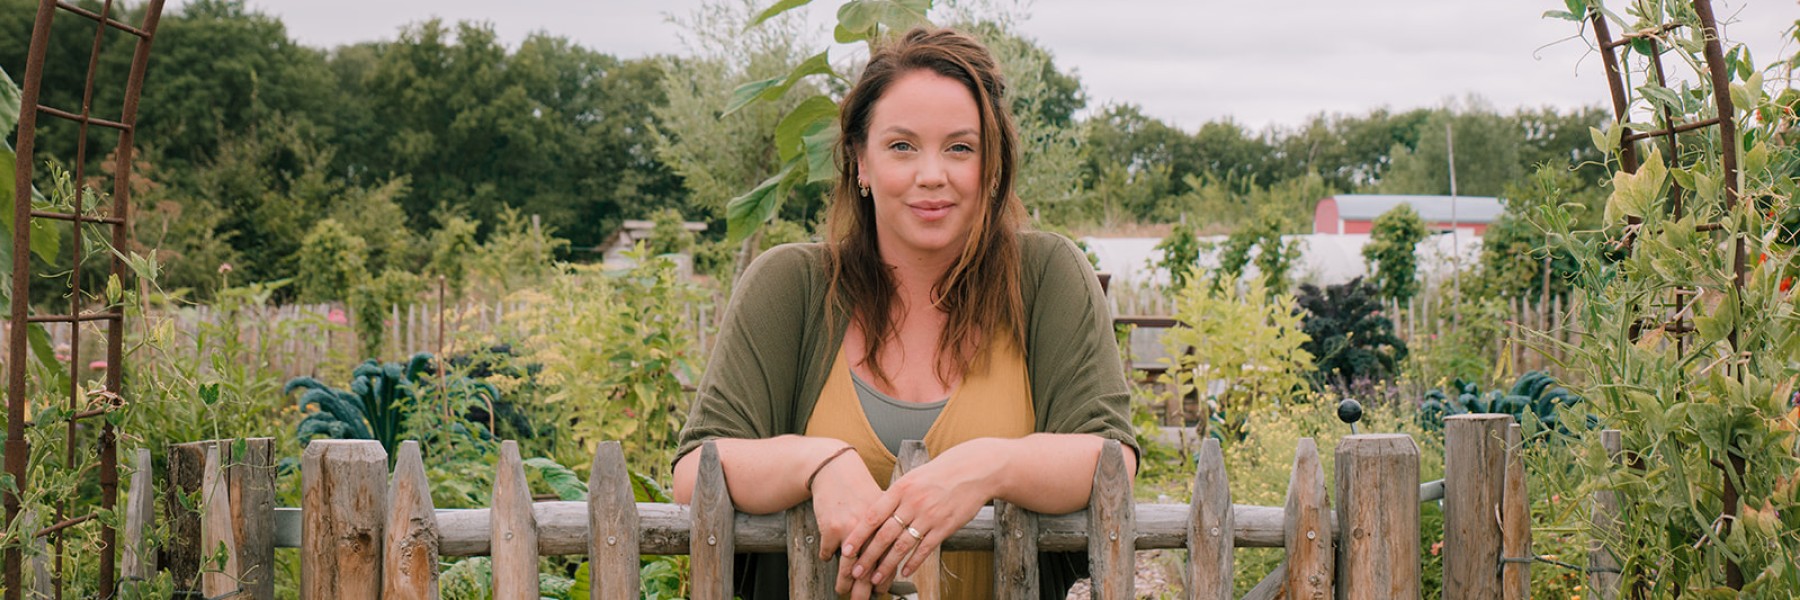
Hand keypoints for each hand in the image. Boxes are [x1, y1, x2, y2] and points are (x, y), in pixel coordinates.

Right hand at [806, 449, 882, 597]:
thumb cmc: (859, 488)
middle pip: (870, 567)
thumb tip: (890, 556)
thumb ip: (886, 528)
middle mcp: (872, 529)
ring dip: (844, 582)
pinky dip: (827, 556)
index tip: (881, 591)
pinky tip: (827, 559)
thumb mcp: (879, 505)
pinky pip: (828, 552)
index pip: (889, 557)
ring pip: (848, 565)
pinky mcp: (831, 529)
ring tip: (843, 591)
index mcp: (887, 523)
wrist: (835, 470)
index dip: (885, 577)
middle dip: (865, 588)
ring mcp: (851, 530)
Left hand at [839, 440, 998, 595]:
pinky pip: (925, 548)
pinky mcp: (945, 526)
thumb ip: (895, 496)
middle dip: (868, 556)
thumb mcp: (913, 478)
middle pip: (884, 535)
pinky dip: (913, 562)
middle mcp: (912, 503)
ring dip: (887, 565)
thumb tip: (875, 514)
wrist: (973, 470)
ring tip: (876, 578)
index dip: (858, 535)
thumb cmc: (940, 473)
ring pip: (902, 545)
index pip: (872, 516)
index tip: (846, 550)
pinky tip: (904, 572)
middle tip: (856, 571)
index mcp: (901, 489)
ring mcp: (929, 516)